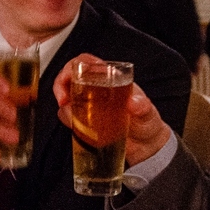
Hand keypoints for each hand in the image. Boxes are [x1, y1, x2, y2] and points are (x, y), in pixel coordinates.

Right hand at [53, 54, 170, 165]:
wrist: (146, 146)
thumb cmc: (147, 123)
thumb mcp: (148, 114)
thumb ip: (143, 107)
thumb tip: (134, 102)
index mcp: (110, 79)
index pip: (86, 63)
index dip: (74, 67)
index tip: (72, 78)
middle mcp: (96, 89)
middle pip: (69, 78)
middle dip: (61, 87)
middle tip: (64, 101)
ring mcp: (89, 105)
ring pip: (66, 98)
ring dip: (65, 107)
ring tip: (75, 120)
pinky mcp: (85, 122)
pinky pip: (68, 117)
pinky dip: (67, 121)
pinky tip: (78, 129)